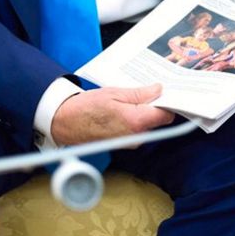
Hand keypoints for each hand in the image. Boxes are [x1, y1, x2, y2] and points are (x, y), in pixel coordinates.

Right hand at [49, 85, 174, 147]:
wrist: (66, 123)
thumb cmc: (86, 108)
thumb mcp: (115, 93)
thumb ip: (140, 94)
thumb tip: (158, 91)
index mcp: (136, 121)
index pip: (166, 114)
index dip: (168, 102)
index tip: (166, 93)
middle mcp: (137, 136)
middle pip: (158, 120)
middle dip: (154, 106)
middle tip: (144, 92)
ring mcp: (131, 143)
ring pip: (148, 125)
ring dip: (143, 113)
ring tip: (126, 102)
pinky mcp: (125, 145)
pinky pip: (138, 130)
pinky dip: (134, 120)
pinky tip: (122, 111)